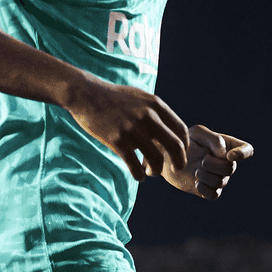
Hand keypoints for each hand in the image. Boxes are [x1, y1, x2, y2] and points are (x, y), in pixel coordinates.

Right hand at [64, 75, 188, 181]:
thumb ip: (155, 111)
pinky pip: (134, 164)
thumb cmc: (113, 98)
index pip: (181, 129)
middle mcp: (148, 116)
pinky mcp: (117, 139)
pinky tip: (139, 177)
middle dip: (179, 162)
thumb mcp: (139, 97)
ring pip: (156, 158)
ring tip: (152, 173)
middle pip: (174, 145)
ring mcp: (132, 128)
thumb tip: (168, 130)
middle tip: (177, 169)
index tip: (180, 154)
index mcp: (155, 105)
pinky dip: (139, 175)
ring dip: (157, 170)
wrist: (87, 94)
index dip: (184, 146)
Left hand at [156, 124, 252, 199]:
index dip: (243, 154)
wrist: (169, 157)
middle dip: (214, 165)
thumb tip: (225, 154)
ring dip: (205, 176)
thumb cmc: (186, 142)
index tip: (229, 155)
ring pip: (220, 182)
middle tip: (202, 160)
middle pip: (231, 168)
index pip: (247, 150)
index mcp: (228, 146)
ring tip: (196, 170)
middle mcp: (227, 163)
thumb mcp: (197, 133)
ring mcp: (219, 178)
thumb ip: (212, 139)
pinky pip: (213, 195)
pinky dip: (203, 188)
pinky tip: (195, 182)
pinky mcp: (209, 191)